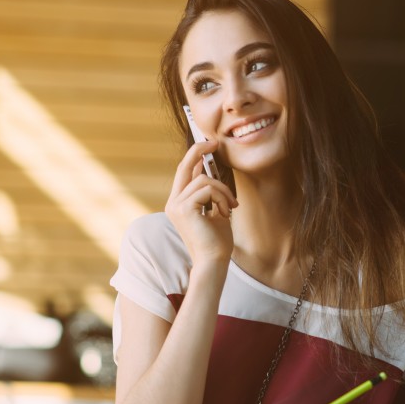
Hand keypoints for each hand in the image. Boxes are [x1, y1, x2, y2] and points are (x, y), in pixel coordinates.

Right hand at [165, 140, 237, 264]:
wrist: (214, 261)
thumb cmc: (217, 240)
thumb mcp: (214, 210)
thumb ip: (208, 192)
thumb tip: (206, 168)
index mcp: (179, 202)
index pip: (184, 172)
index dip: (195, 156)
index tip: (209, 145)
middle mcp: (173, 202)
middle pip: (184, 166)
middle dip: (199, 150)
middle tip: (215, 142)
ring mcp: (176, 205)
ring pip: (205, 180)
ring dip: (224, 191)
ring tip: (231, 206)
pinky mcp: (184, 209)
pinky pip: (208, 189)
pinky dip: (222, 198)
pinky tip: (226, 212)